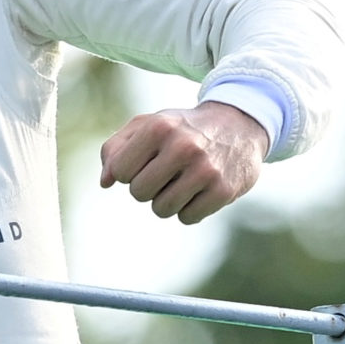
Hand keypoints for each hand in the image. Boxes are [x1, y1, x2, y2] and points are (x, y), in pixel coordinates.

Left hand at [98, 101, 269, 223]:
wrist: (239, 125)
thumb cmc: (182, 128)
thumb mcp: (148, 125)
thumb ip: (116, 148)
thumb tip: (105, 182)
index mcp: (158, 127)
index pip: (121, 171)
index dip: (129, 171)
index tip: (145, 161)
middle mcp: (182, 147)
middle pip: (139, 193)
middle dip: (147, 187)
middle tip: (165, 173)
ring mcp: (205, 170)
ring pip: (162, 209)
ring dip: (167, 201)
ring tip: (182, 181)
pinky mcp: (223, 190)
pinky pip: (188, 218)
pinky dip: (189, 209)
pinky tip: (200, 190)